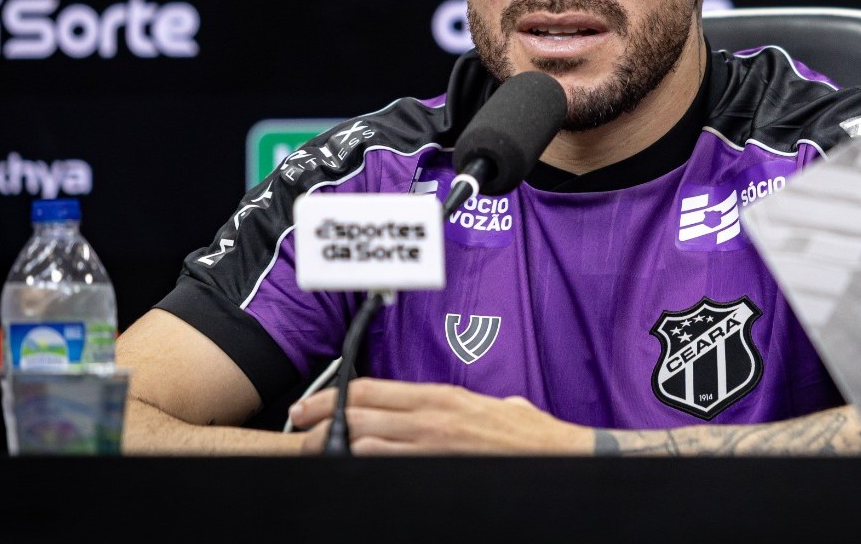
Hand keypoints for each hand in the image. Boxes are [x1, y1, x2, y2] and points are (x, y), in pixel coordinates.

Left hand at [288, 376, 593, 454]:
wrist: (561, 455)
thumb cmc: (533, 436)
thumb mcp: (496, 406)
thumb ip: (466, 406)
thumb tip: (455, 411)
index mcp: (442, 397)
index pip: (372, 390)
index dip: (333, 396)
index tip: (311, 405)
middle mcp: (432, 418)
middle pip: (359, 414)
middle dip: (320, 421)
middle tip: (299, 428)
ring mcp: (433, 447)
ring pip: (364, 444)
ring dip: (336, 448)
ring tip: (316, 453)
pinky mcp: (440, 470)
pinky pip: (387, 469)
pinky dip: (364, 467)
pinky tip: (351, 470)